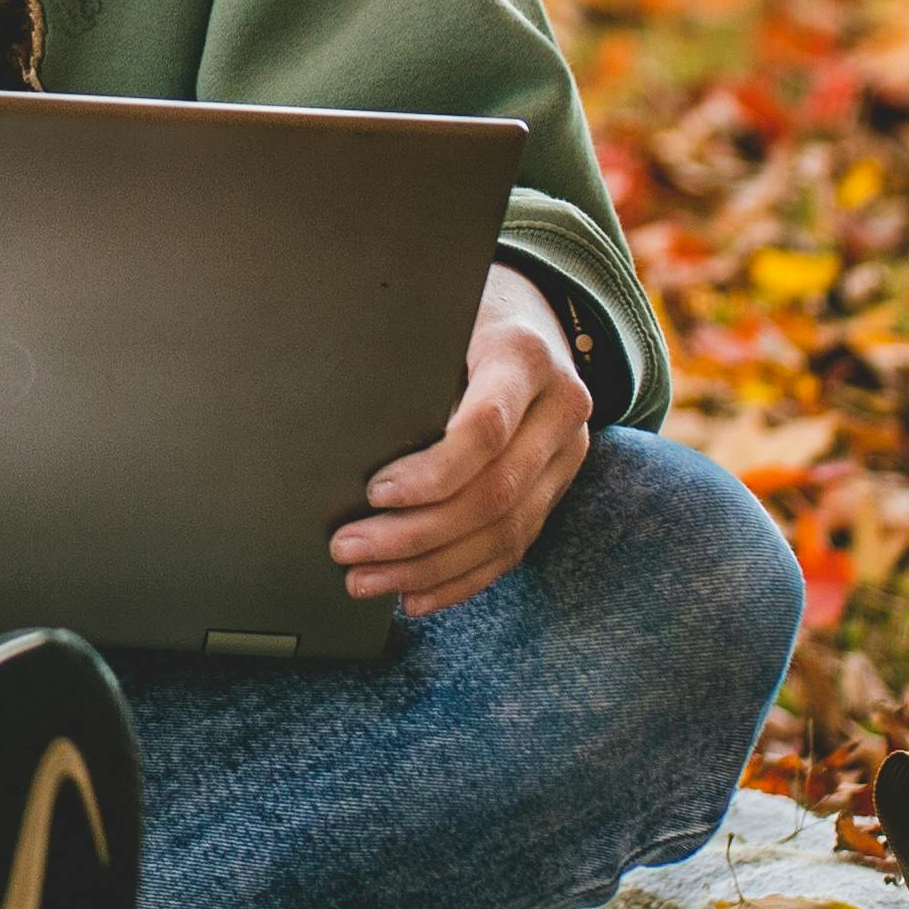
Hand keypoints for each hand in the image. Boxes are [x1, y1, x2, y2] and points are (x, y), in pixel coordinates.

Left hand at [331, 264, 591, 620]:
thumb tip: (343, 436)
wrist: (531, 317)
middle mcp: (560, 409)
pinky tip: (416, 594)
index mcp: (525, 356)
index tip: (374, 493)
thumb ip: (409, 368)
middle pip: (494, 493)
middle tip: (348, 549)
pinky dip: (462, 578)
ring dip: (429, 567)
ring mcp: (566, 455)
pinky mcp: (556, 488)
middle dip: (415, 533)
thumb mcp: (438, 318)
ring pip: (505, 532)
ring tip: (366, 581)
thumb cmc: (461, 315)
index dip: (431, 470)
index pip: (485, 428)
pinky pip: (516, 547)